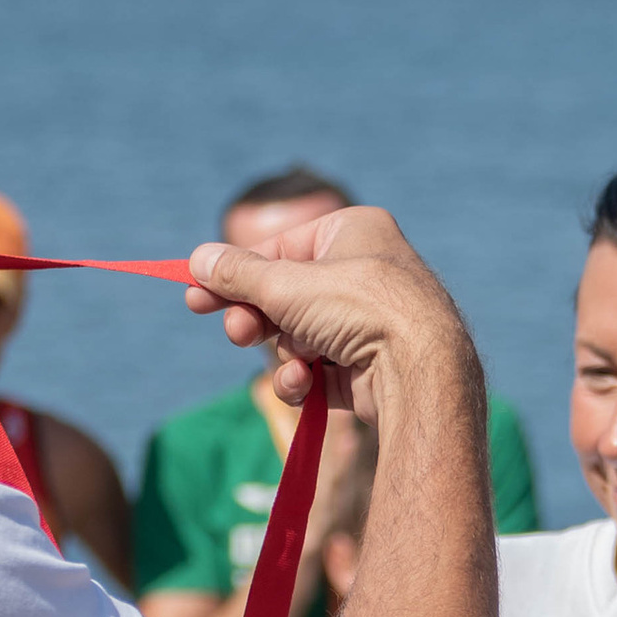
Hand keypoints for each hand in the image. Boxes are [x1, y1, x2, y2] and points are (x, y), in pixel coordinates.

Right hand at [185, 203, 473, 416]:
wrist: (420, 371)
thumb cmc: (359, 308)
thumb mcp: (285, 284)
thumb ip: (237, 274)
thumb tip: (197, 260)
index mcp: (353, 231)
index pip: (280, 249)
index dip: (236, 274)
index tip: (195, 293)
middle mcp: (365, 272)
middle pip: (286, 295)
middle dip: (256, 318)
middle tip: (235, 331)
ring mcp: (369, 322)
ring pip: (299, 337)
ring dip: (284, 353)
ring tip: (290, 362)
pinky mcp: (369, 367)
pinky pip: (319, 369)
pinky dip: (305, 379)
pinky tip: (304, 385)